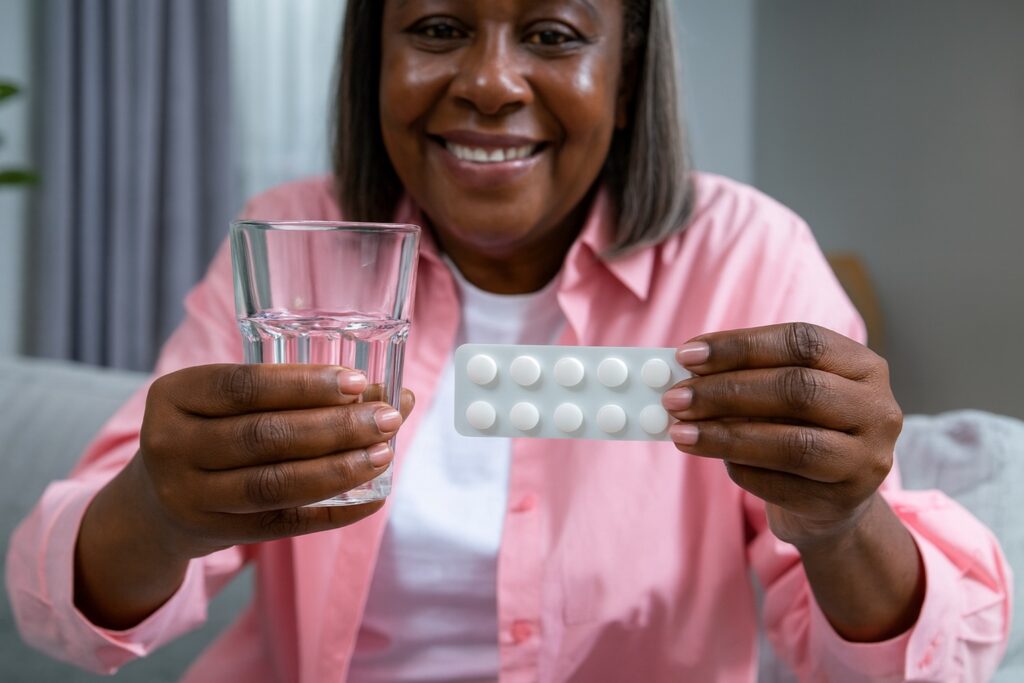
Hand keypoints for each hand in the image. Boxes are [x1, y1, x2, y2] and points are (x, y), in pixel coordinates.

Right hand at [135, 363, 414, 558]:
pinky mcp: (215, 533)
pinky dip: (333, 512)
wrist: (156, 502)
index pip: (243, 386)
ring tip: (383, 454)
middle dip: (335, 427)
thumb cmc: (213, 433)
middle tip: (387, 419)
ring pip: (274, 484)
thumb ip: (301, 393)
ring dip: (338, 469)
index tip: (358, 383)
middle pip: (264, 436)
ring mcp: (189, 495)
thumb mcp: (233, 404)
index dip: (304, 385)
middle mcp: (171, 445)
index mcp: (174, 395)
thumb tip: (392, 393)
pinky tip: (372, 498)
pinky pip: (284, 524)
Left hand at [663, 322, 902, 547]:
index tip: (686, 356)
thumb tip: (684, 374)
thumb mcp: (783, 395)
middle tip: (674, 398)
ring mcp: (868, 460)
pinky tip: (713, 459)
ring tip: (679, 432)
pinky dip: (739, 469)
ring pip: (791, 444)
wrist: (831, 501)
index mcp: (863, 366)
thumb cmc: (797, 431)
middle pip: (797, 390)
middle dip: (725, 392)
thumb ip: (745, 378)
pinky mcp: (844, 501)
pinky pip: (780, 484)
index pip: (801, 342)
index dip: (740, 346)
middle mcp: (878, 410)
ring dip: (724, 436)